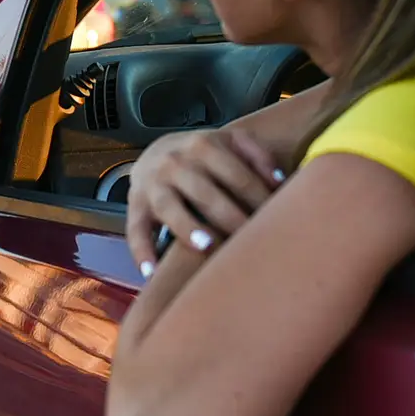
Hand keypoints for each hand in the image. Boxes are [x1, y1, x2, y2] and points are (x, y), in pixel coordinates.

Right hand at [126, 129, 283, 275]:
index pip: (236, 175)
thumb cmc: (201, 156)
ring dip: (187, 226)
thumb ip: (257, 155)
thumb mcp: (228, 143)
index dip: (258, 198)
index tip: (276, 221)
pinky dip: (141, 251)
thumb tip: (279, 182)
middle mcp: (175, 163)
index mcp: (203, 146)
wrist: (154, 152)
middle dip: (229, 216)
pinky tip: (151, 272)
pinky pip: (135, 230)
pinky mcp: (135, 205)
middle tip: (249, 240)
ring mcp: (153, 184)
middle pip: (205, 192)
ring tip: (205, 246)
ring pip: (169, 206)